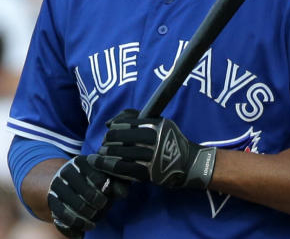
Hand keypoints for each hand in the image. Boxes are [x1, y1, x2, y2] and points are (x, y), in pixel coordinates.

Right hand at [48, 155, 128, 237]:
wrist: (66, 181)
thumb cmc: (94, 179)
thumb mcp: (106, 176)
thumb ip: (117, 182)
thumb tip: (123, 193)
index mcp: (83, 162)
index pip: (98, 178)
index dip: (107, 190)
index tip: (109, 195)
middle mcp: (67, 171)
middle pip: (88, 194)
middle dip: (98, 205)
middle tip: (102, 207)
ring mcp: (57, 186)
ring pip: (75, 206)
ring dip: (87, 218)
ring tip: (93, 223)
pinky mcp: (51, 200)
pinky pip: (62, 217)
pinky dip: (74, 227)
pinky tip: (82, 232)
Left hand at [88, 109, 216, 189]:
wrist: (189, 163)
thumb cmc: (170, 140)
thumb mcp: (159, 122)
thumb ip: (134, 117)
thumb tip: (108, 123)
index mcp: (155, 124)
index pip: (125, 122)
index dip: (114, 127)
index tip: (110, 132)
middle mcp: (153, 139)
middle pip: (120, 137)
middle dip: (108, 141)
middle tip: (104, 145)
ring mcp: (151, 157)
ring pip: (120, 154)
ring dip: (106, 155)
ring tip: (101, 155)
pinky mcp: (148, 173)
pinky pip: (124, 170)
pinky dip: (111, 168)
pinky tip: (105, 166)